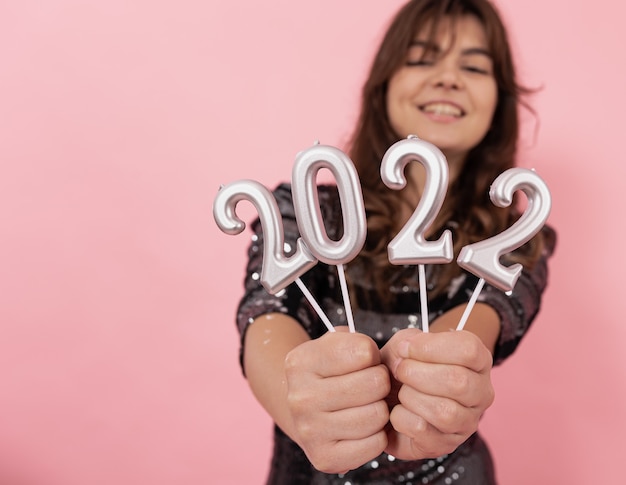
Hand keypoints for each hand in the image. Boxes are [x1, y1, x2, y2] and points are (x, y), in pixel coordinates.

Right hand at [284, 328, 389, 473]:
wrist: (306, 410)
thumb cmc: (330, 372)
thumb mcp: (336, 343)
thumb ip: (356, 340)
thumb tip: (372, 354)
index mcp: (300, 362)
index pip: (364, 351)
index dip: (372, 355)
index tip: (363, 362)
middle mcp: (300, 397)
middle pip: (374, 383)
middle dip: (380, 382)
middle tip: (370, 385)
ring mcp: (309, 430)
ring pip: (377, 415)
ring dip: (380, 409)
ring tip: (366, 405)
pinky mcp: (324, 458)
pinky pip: (375, 444)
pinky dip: (377, 435)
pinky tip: (363, 427)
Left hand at [381, 329, 493, 459]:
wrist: (390, 396)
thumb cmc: (405, 366)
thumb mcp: (406, 343)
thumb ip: (409, 341)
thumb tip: (407, 352)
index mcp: (478, 362)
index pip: (468, 350)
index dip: (431, 347)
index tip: (406, 349)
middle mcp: (481, 393)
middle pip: (458, 381)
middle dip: (417, 373)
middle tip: (399, 370)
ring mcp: (467, 422)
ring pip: (444, 411)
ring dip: (410, 396)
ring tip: (401, 391)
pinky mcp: (446, 445)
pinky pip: (423, 431)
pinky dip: (401, 418)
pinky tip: (400, 411)